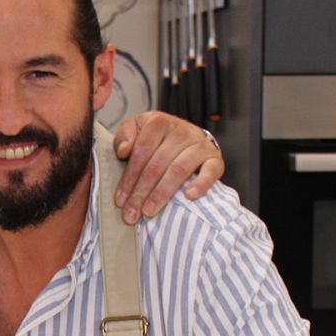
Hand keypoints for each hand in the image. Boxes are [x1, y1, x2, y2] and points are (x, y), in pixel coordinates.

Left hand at [111, 110, 224, 224]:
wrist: (186, 137)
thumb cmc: (155, 139)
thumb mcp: (135, 130)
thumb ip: (124, 136)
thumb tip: (123, 150)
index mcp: (159, 122)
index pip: (142, 150)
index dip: (129, 176)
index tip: (120, 200)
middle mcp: (181, 131)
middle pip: (158, 163)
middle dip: (142, 191)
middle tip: (131, 213)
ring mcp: (200, 144)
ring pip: (179, 169)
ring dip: (162, 193)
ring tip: (149, 211)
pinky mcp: (215, 158)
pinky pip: (211, 171)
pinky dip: (201, 184)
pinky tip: (189, 196)